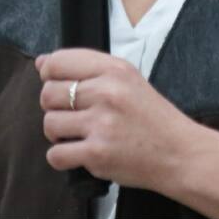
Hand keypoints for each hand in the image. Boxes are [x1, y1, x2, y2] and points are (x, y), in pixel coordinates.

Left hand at [36, 48, 195, 189]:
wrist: (177, 151)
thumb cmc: (151, 116)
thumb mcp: (128, 79)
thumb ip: (87, 69)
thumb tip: (42, 62)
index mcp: (115, 69)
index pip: (60, 61)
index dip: (49, 73)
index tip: (55, 82)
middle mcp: (107, 92)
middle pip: (49, 93)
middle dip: (53, 106)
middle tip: (73, 113)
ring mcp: (101, 123)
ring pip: (49, 124)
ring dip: (58, 133)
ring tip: (78, 133)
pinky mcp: (96, 153)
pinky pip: (55, 155)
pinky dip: (62, 157)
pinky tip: (80, 152)